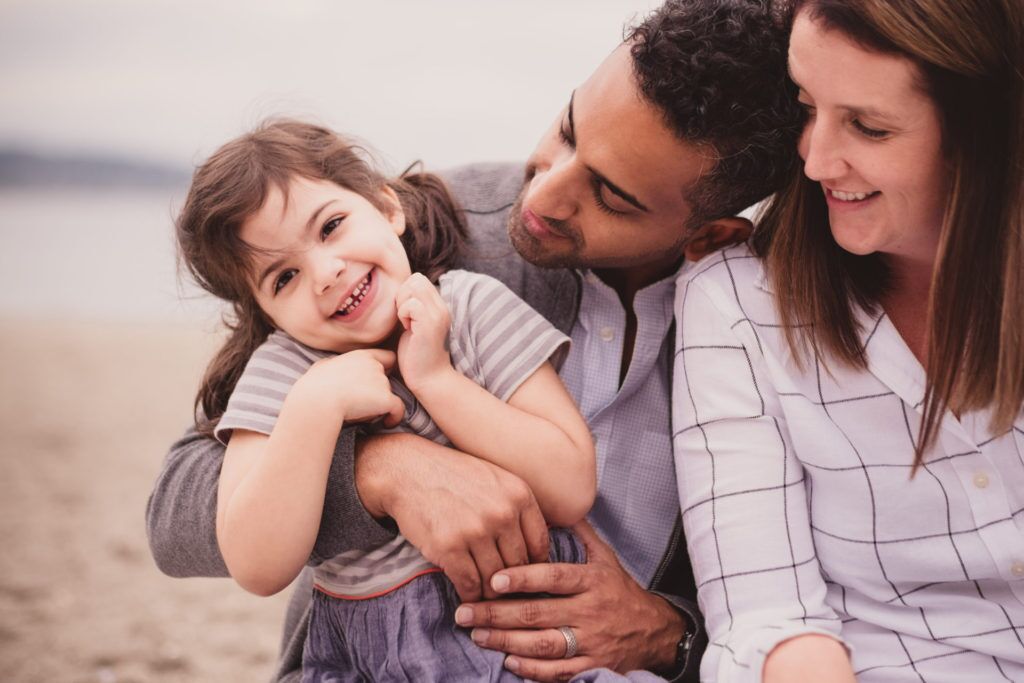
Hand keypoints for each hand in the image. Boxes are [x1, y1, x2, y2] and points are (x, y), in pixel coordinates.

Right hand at [301, 348, 403, 426]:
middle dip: (379, 391)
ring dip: (381, 405)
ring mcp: (382, 382)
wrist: (317, 402)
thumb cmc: (314, 387)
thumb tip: (332, 367)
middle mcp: (375, 366)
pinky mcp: (386, 399)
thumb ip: (334, 365)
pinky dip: (395, 417)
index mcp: (361, 356)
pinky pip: (398, 409)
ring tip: (364, 414)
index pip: (387, 357)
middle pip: (388, 379)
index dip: (386, 369)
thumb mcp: (322, 367)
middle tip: (365, 404)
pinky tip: (386, 423)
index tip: (377, 383)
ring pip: (390, 395)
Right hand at [355, 433, 549, 600]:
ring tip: (484, 598)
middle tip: (503, 594)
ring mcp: (476, 530)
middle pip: (519, 566)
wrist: (406, 470)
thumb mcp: (494, 479)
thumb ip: (516, 508)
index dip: (534, 567)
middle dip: (511, 584)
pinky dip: (469, 596)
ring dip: (489, 594)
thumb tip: (535, 549)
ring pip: (495, 581)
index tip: (524, 577)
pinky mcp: (449, 547)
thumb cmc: (452, 477)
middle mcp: (503, 512)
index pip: (540, 545)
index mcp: (519, 494)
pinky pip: (469, 584)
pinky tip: (466, 595)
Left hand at [395, 273, 452, 390]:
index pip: (419, 279)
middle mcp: (442, 307)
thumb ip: (412, 309)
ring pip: (413, 287)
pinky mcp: (429, 324)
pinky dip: (403, 315)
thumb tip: (398, 295)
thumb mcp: (415, 326)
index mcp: (439, 307)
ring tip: (406, 323)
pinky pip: (410, 304)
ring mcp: (437, 314)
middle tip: (403, 318)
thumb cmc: (418, 356)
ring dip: (403, 304)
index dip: (406, 292)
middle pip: (416, 279)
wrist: (430, 379)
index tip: (405, 314)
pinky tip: (407, 330)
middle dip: (403, 295)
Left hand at [455, 521, 683, 681]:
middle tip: (465, 612)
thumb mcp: (606, 557)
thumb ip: (580, 534)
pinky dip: (532, 668)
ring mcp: (592, 642)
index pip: (554, 577)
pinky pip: (559, 672)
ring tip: (478, 635)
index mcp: (592, 581)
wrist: (656, 631)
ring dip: (506, 641)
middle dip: (497, 613)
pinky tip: (508, 660)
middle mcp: (591, 611)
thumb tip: (553, 507)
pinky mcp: (593, 667)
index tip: (494, 578)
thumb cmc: (621, 591)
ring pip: (544, 644)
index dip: (523, 578)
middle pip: (539, 613)